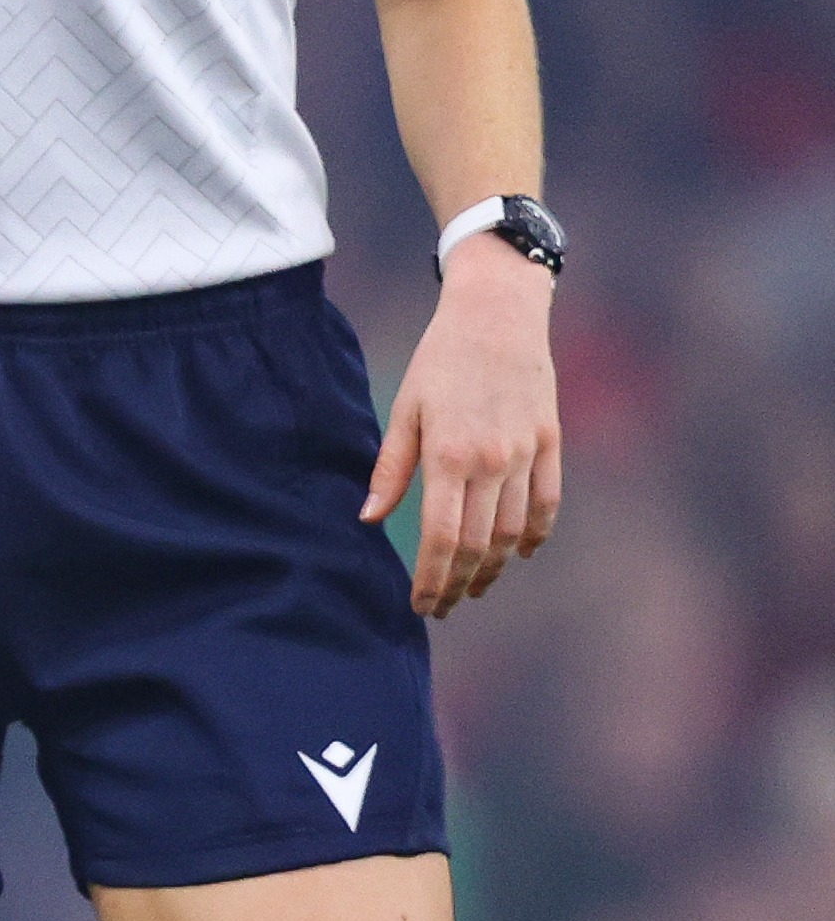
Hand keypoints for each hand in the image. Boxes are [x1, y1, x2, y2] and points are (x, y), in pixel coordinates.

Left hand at [362, 236, 560, 614]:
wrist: (497, 314)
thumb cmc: (439, 360)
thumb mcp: (404, 410)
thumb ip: (390, 469)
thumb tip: (369, 519)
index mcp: (449, 455)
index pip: (442, 538)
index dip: (432, 579)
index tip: (421, 605)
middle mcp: (493, 461)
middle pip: (480, 544)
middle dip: (460, 583)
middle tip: (444, 606)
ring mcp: (527, 453)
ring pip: (515, 532)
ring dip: (496, 567)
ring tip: (476, 587)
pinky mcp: (551, 442)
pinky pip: (547, 502)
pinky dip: (536, 535)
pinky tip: (521, 554)